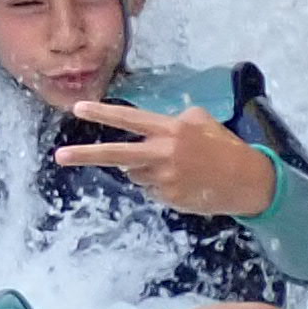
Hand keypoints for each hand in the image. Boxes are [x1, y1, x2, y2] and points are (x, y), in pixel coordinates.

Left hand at [53, 98, 277, 217]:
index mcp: (171, 130)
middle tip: (60, 156)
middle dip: (86, 155)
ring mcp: (164, 179)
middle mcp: (163, 154)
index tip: (78, 109)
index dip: (103, 114)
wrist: (248, 181)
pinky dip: (159, 185)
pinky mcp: (168, 199)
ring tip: (176, 167)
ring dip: (144, 170)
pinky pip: (150, 190)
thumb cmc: (223, 147)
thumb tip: (150, 126)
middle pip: (117, 154)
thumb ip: (172, 119)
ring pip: (135, 174)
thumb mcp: (202, 121)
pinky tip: (182, 182)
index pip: (130, 120)